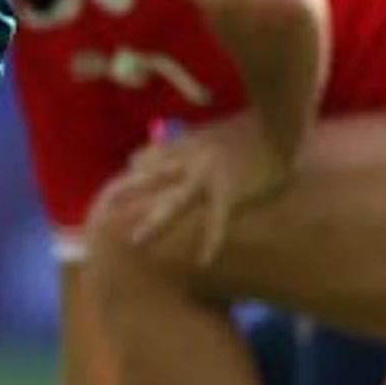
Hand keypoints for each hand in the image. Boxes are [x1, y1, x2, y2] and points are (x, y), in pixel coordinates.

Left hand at [97, 114, 289, 267]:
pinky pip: (216, 221)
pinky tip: (203, 261)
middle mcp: (191, 158)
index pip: (153, 154)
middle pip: (151, 176)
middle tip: (104, 204)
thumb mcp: (222, 126)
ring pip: (173, 202)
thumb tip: (193, 141)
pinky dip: (211, 242)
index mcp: (190, 142)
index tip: (128, 175)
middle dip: (127, 189)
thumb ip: (203, 136)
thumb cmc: (259, 124)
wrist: (281, 123)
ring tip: (134, 240)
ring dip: (154, 221)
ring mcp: (207, 176)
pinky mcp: (229, 192)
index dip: (139, 165)